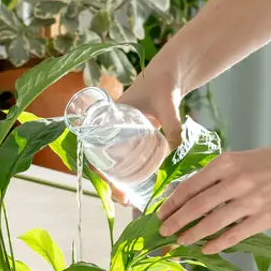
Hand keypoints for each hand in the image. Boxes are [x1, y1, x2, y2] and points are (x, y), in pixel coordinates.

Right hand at [110, 69, 182, 207]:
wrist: (171, 70)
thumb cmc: (164, 83)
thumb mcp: (167, 106)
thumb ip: (173, 128)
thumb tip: (176, 154)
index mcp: (110, 115)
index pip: (94, 145)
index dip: (97, 167)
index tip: (107, 184)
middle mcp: (112, 126)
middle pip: (102, 160)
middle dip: (110, 182)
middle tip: (123, 200)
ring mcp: (122, 131)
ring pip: (113, 160)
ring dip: (118, 179)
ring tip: (128, 199)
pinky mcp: (135, 135)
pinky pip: (126, 156)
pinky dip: (128, 171)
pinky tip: (137, 185)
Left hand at [157, 142, 270, 252]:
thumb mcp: (240, 159)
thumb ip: (216, 175)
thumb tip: (188, 196)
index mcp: (226, 163)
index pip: (190, 186)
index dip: (172, 202)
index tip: (161, 212)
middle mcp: (235, 181)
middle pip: (195, 206)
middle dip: (176, 220)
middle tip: (163, 231)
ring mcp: (251, 201)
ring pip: (212, 222)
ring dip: (192, 234)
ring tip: (179, 240)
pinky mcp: (266, 218)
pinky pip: (234, 234)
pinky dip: (217, 244)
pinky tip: (206, 249)